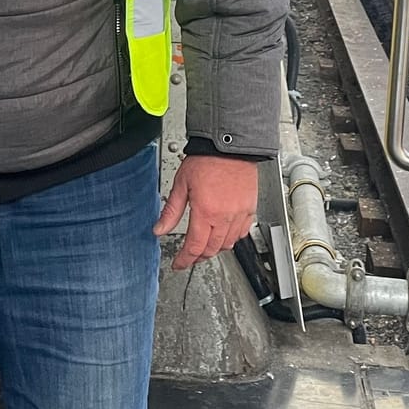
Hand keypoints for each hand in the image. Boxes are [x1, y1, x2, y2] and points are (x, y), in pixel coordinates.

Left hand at [154, 154, 258, 270]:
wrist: (230, 145)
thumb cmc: (207, 160)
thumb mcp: (181, 184)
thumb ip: (171, 211)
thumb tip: (159, 229)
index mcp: (206, 211)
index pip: (194, 246)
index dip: (185, 259)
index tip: (179, 263)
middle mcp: (225, 216)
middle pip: (211, 249)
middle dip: (198, 257)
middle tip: (189, 256)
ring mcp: (240, 214)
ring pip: (228, 244)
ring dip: (214, 249)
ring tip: (205, 246)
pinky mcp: (250, 209)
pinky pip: (242, 233)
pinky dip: (231, 239)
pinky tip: (223, 234)